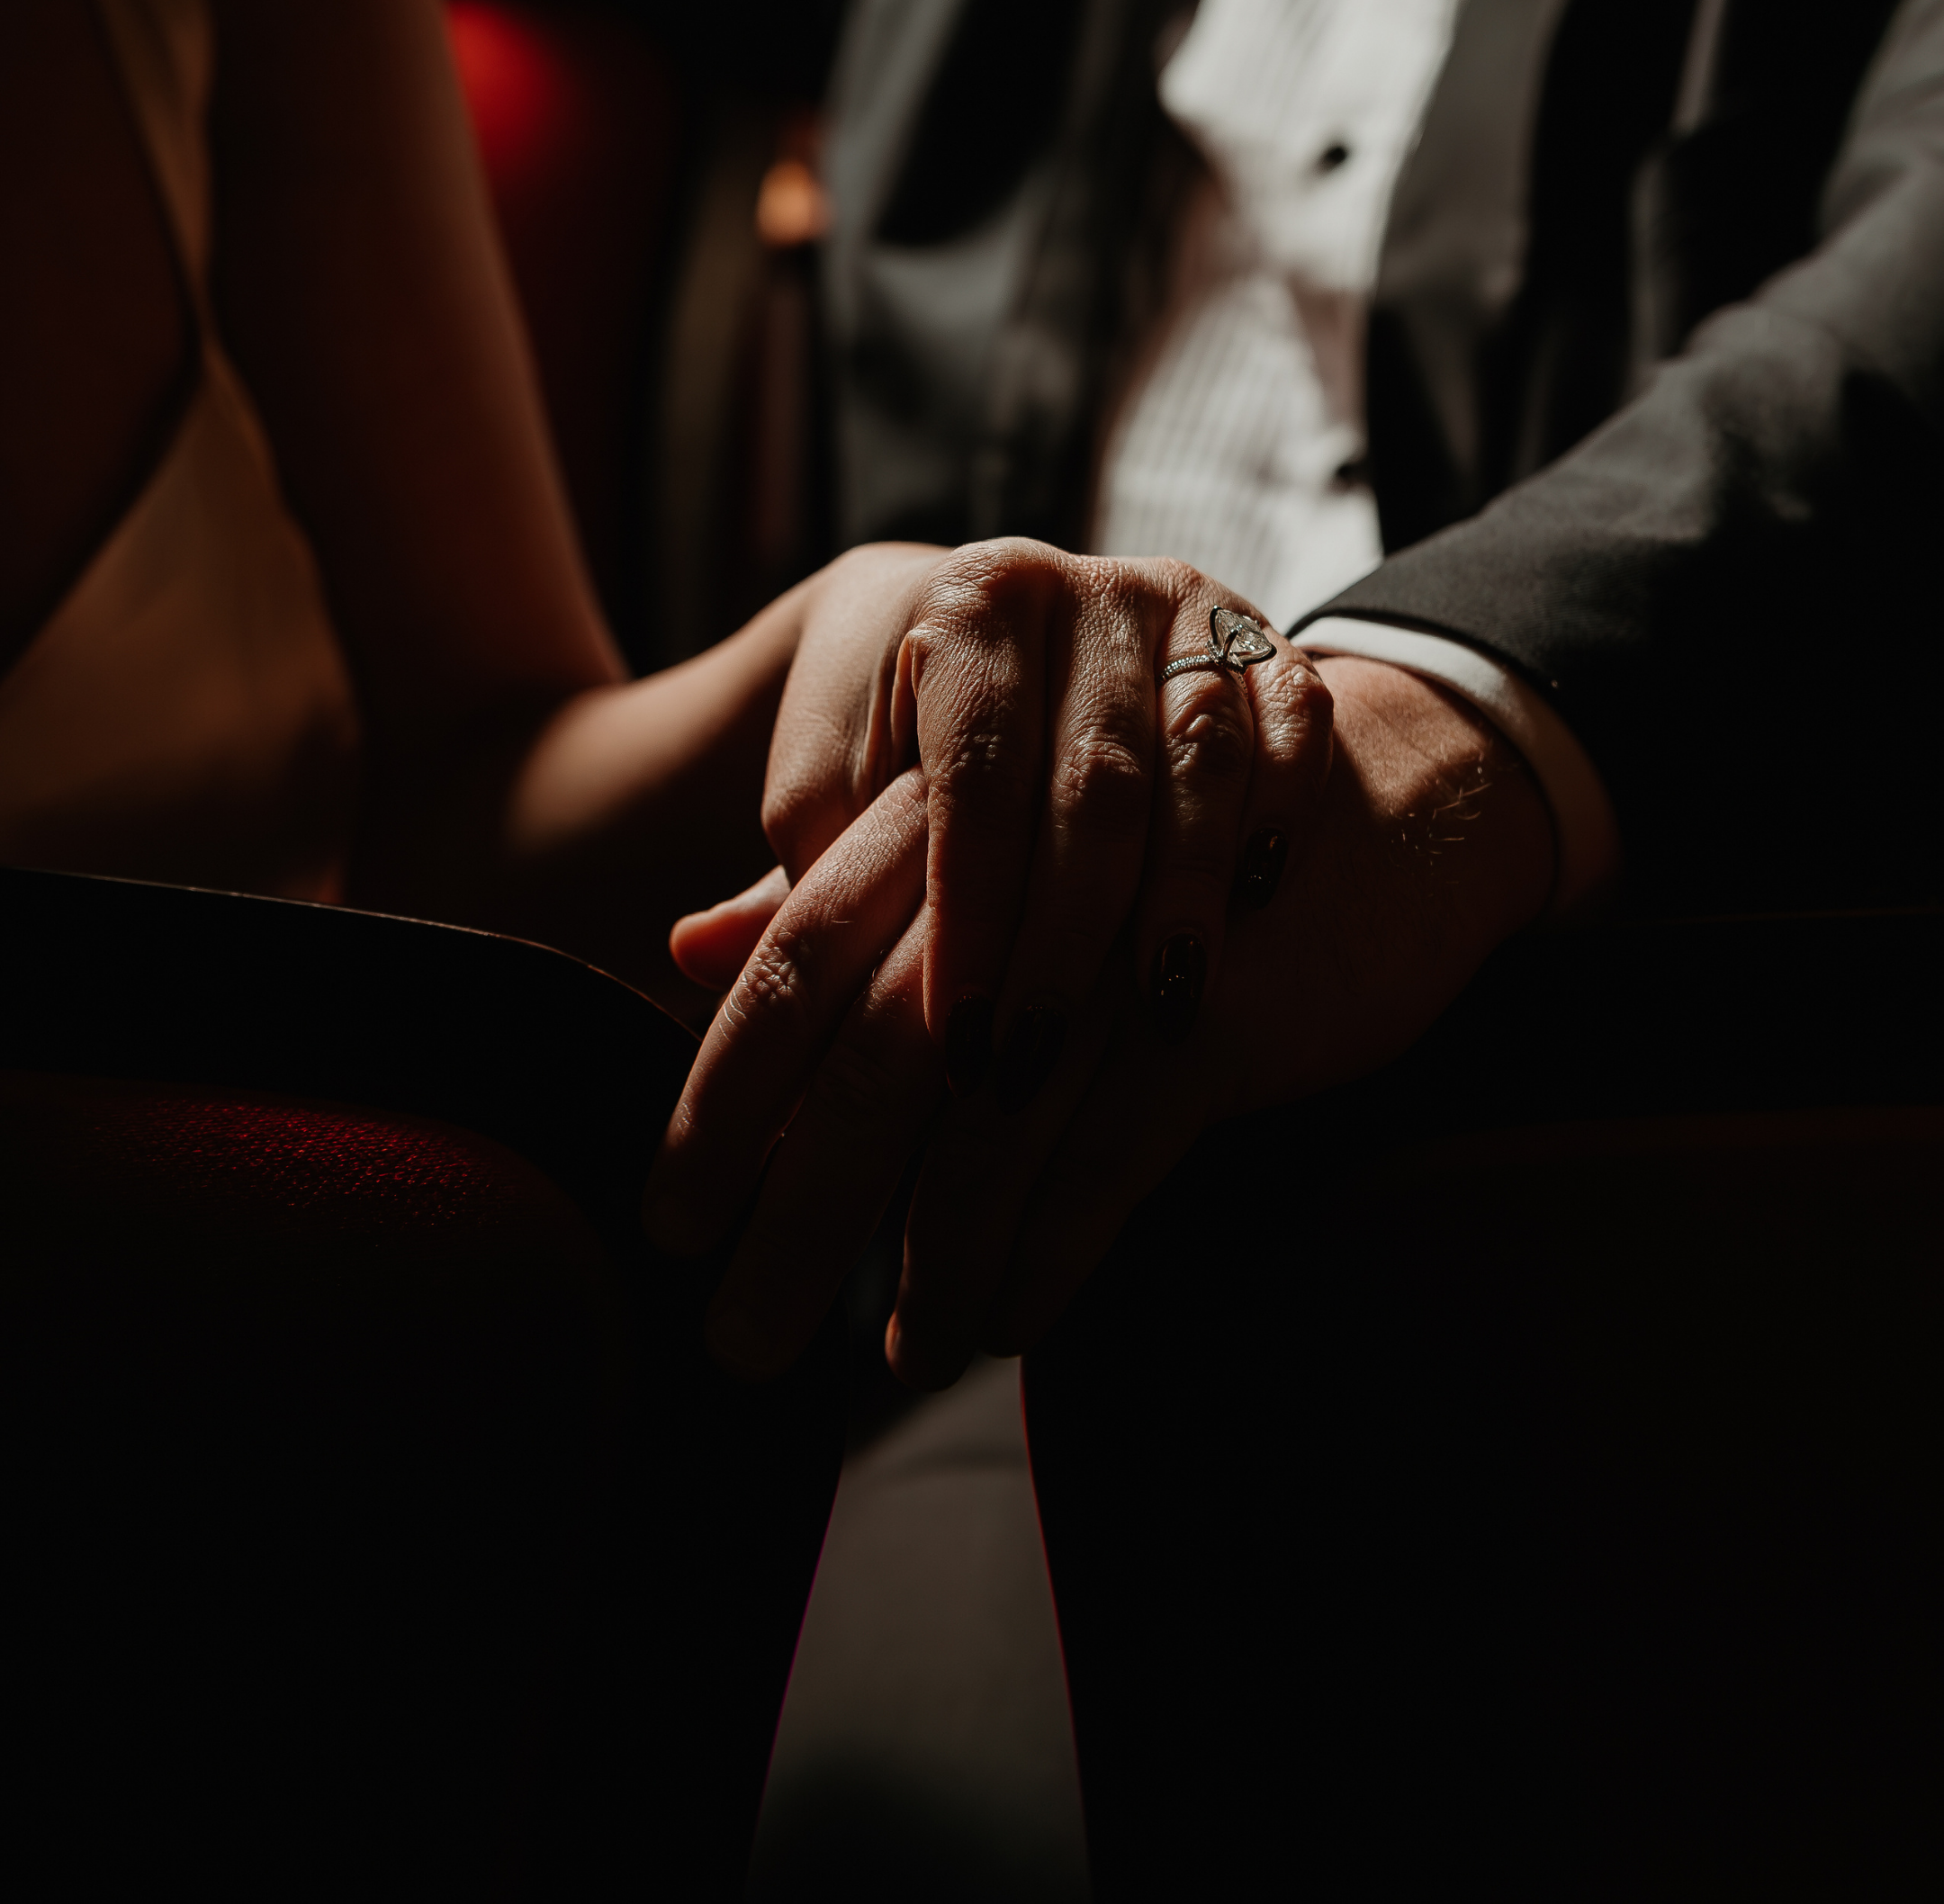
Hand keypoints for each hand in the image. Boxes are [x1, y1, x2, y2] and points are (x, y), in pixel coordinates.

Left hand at [651, 640, 1552, 1385]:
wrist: (1397, 780)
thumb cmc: (1152, 814)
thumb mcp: (988, 824)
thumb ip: (837, 884)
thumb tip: (683, 951)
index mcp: (939, 776)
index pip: (798, 953)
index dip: (727, 1097)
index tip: (670, 1224)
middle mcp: (1019, 842)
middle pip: (883, 1049)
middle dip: (808, 1208)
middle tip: (738, 1341)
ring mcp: (1129, 919)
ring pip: (1003, 1112)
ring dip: (942, 1246)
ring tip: (891, 1351)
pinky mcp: (1232, 985)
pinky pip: (1123, 1141)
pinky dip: (1060, 1241)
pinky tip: (1009, 1320)